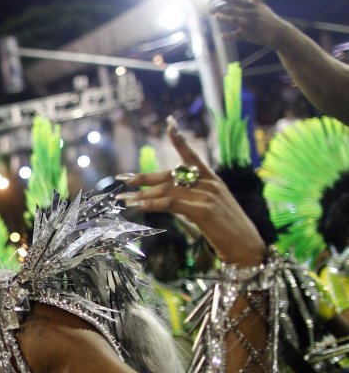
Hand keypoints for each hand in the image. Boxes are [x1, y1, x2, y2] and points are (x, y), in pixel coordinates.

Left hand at [115, 123, 265, 266]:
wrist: (248, 249)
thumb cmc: (228, 232)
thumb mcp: (210, 209)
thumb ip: (191, 200)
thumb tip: (168, 199)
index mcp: (213, 180)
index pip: (192, 155)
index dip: (180, 139)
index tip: (170, 123)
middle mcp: (209, 184)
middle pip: (169, 175)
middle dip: (143, 178)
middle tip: (123, 179)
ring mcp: (207, 196)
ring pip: (166, 190)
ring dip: (142, 195)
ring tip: (124, 199)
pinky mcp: (203, 211)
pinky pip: (171, 204)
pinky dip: (152, 204)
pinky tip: (139, 206)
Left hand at [211, 0, 292, 47]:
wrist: (279, 32)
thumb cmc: (269, 19)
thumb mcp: (262, 7)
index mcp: (251, 7)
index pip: (237, 0)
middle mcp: (250, 14)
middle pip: (234, 10)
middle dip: (221, 9)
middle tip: (210, 9)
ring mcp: (250, 24)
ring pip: (236, 20)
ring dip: (226, 18)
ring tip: (216, 17)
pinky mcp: (251, 35)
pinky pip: (239, 35)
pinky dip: (230, 36)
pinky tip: (222, 36)